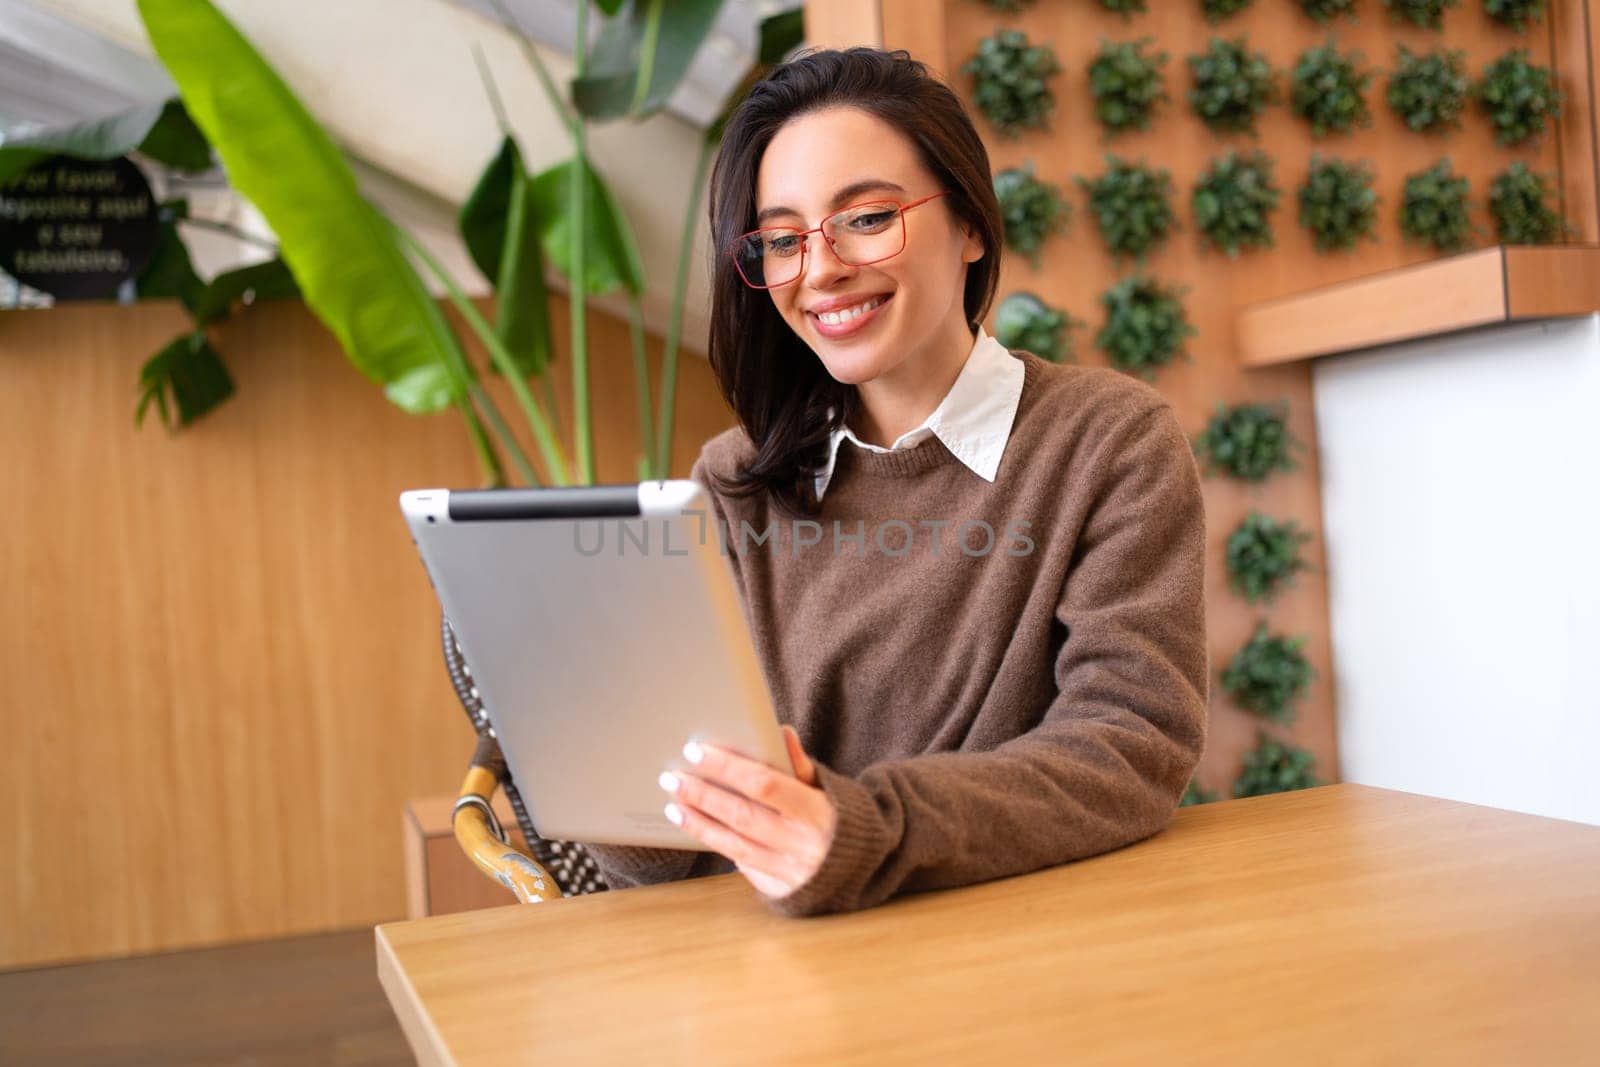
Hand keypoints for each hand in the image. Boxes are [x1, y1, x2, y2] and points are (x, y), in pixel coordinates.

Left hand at [660, 724, 836, 900]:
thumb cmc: (839, 818)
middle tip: (672, 778)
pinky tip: (701, 829)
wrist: (866, 869)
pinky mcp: (781, 893)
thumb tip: (780, 731)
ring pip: (734, 845)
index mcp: (817, 812)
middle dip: (702, 795)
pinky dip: (722, 846)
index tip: (696, 752)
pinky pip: (744, 867)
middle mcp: (803, 845)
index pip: (764, 784)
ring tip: (674, 805)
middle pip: (741, 815)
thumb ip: (799, 763)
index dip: (728, 768)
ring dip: (699, 824)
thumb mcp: (827, 788)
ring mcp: (791, 872)